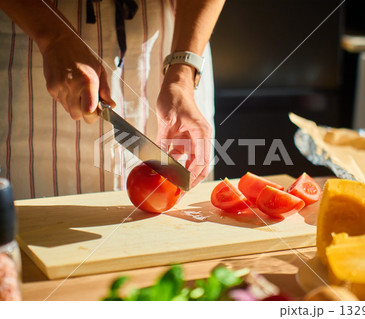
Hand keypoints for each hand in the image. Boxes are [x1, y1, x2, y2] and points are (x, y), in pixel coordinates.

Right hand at [40, 33, 114, 122]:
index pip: (89, 112)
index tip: (96, 111)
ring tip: (78, 89)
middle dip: (84, 112)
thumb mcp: (99, 70)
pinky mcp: (51, 88)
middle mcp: (72, 86)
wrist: (58, 42)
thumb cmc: (81, 55)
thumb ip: (105, 90)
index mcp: (87, 82)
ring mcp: (59, 88)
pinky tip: (69, 85)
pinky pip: (61, 102)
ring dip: (75, 105)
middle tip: (88, 101)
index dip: (93, 115)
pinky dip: (67, 99)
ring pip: (69, 110)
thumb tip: (111, 106)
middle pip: (77, 116)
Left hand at [156, 64, 212, 188]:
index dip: (192, 177)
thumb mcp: (168, 121)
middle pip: (200, 166)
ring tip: (170, 185)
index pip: (201, 161)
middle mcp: (202, 138)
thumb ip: (166, 143)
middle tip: (179, 194)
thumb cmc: (174, 98)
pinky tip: (163, 169)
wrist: (175, 86)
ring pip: (191, 163)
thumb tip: (162, 164)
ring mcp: (194, 139)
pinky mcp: (185, 139)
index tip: (182, 188)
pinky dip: (173, 163)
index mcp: (202, 133)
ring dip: (181, 173)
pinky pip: (181, 155)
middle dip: (190, 181)